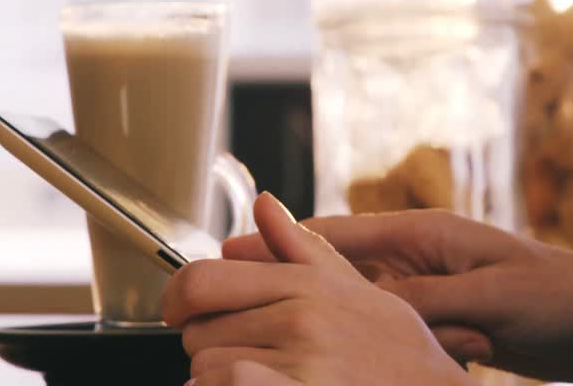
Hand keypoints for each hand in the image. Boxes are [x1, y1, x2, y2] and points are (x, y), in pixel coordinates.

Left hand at [161, 192, 473, 385]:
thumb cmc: (396, 347)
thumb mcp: (354, 285)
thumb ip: (301, 246)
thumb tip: (264, 204)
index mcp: (307, 283)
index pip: (203, 279)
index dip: (175, 298)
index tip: (178, 312)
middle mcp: (299, 318)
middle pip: (198, 331)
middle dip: (208, 344)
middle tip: (241, 351)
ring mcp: (299, 362)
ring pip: (205, 369)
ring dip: (216, 379)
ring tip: (257, 376)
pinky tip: (249, 385)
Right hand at [224, 208, 572, 384]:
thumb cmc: (559, 297)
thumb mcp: (488, 299)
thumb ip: (423, 304)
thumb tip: (357, 308)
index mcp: (428, 235)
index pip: (341, 234)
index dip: (285, 241)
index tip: (234, 248)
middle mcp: (422, 258)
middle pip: (337, 266)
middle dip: (287, 276)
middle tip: (228, 290)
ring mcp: (431, 289)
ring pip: (356, 300)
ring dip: (318, 309)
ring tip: (260, 325)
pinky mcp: (445, 320)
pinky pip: (387, 327)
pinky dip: (358, 337)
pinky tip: (328, 354)